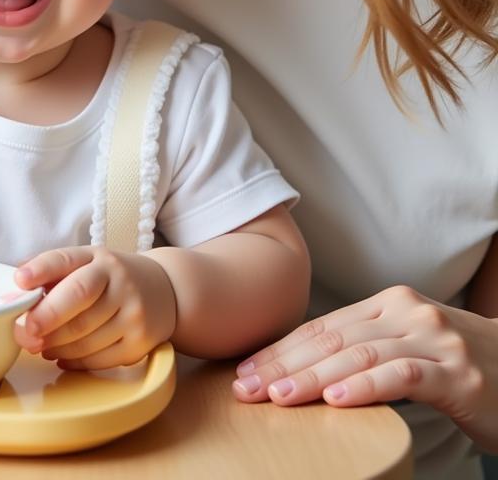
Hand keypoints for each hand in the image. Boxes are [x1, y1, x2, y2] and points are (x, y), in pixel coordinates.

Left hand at [12, 245, 174, 369]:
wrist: (166, 291)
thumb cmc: (111, 278)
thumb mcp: (87, 263)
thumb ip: (52, 273)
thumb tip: (13, 288)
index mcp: (98, 257)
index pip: (65, 259)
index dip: (40, 270)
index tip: (20, 280)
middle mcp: (119, 279)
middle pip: (76, 299)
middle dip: (45, 318)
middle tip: (24, 332)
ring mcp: (133, 310)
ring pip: (85, 335)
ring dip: (55, 345)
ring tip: (39, 346)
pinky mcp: (141, 340)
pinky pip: (100, 357)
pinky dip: (74, 361)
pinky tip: (61, 356)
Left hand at [232, 285, 497, 449]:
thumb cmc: (460, 368)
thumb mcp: (408, 347)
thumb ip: (364, 348)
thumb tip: (301, 369)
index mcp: (389, 303)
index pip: (322, 327)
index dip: (280, 349)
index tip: (244, 370)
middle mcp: (408, 312)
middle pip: (332, 339)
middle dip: (283, 364)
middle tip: (246, 387)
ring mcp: (434, 339)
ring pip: (359, 356)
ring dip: (313, 377)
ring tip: (278, 396)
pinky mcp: (458, 373)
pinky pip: (402, 376)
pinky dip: (365, 387)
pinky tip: (336, 399)